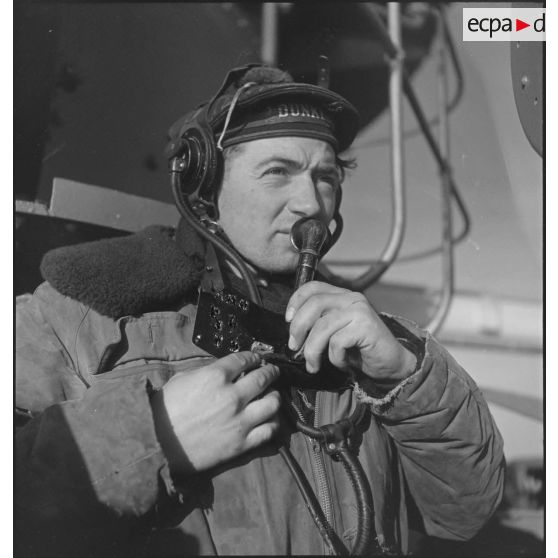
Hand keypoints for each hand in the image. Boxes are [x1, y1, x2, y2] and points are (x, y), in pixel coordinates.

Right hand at [151, 352, 280, 474]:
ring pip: (273, 403)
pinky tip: (270, 420)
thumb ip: (208, 372)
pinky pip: (269, 430)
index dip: (255, 356)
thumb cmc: (165, 411)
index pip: (245, 359)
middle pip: (264, 377)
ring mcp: (240, 420)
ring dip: (275, 397)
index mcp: (216, 375)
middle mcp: (233, 395)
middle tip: (273, 372)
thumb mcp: (183, 379)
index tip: (258, 358)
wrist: (155, 443)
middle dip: (271, 371)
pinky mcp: (241, 443)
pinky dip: (274, 423)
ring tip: (272, 396)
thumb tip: (225, 372)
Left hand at [286, 281, 415, 380]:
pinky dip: (334, 358)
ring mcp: (360, 311)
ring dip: (312, 350)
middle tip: (294, 347)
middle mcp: (352, 298)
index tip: (287, 320)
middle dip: (298, 328)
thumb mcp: (335, 332)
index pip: (313, 287)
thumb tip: (293, 332)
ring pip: (322, 326)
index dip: (296, 301)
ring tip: (313, 365)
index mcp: (342, 295)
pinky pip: (337, 342)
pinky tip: (342, 363)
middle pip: (314, 304)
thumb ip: (319, 324)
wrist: (391, 364)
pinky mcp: (366, 327)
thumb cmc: (359, 350)